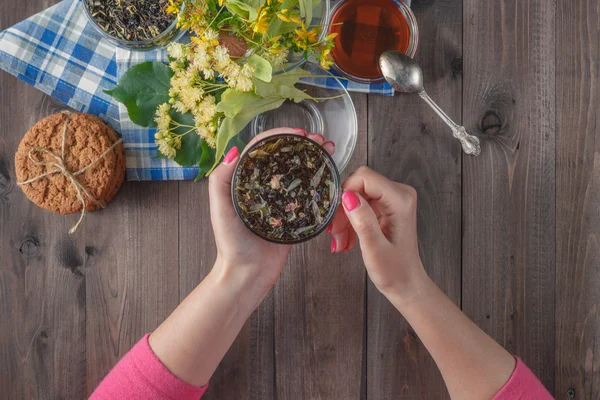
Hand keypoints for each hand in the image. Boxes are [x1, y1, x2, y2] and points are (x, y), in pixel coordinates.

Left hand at [209, 128, 334, 296]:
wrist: (247, 275)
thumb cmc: (230, 245)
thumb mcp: (220, 209)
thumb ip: (221, 180)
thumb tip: (234, 150)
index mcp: (245, 180)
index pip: (263, 148)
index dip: (280, 136)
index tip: (298, 133)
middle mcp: (263, 186)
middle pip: (284, 156)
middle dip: (302, 143)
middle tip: (319, 138)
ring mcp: (280, 200)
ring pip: (298, 171)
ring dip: (313, 157)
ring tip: (329, 148)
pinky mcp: (294, 214)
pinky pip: (308, 194)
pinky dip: (318, 180)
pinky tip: (329, 172)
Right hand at [328, 167, 426, 299]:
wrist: (406, 283)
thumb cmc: (395, 271)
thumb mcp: (374, 249)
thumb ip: (362, 221)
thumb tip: (347, 196)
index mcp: (400, 200)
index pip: (364, 177)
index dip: (345, 193)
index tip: (336, 218)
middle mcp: (399, 193)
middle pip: (358, 186)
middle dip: (342, 210)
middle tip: (335, 234)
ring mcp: (393, 199)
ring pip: (356, 195)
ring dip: (344, 218)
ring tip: (340, 241)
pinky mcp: (386, 205)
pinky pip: (360, 204)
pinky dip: (350, 221)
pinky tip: (346, 239)